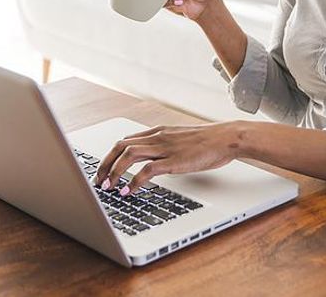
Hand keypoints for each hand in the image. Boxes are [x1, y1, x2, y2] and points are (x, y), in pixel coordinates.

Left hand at [93, 122, 241, 194]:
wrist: (227, 138)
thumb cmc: (208, 141)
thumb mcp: (180, 140)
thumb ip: (165, 146)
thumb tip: (154, 159)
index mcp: (158, 131)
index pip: (125, 140)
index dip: (110, 155)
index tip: (103, 169)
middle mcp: (157, 137)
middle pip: (120, 146)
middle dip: (105, 164)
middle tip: (98, 181)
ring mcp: (165, 147)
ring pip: (128, 155)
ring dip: (114, 172)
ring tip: (108, 187)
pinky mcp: (173, 160)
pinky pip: (146, 170)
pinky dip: (133, 182)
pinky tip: (128, 192)